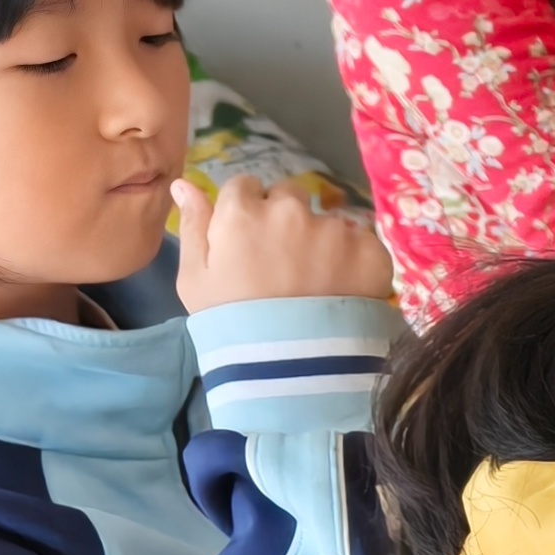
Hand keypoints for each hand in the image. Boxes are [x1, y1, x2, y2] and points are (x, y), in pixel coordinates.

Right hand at [173, 176, 394, 313]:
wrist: (292, 371)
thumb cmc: (232, 326)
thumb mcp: (195, 280)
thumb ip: (193, 225)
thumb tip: (183, 184)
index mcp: (242, 212)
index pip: (245, 187)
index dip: (247, 211)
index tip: (250, 241)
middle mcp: (290, 210)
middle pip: (289, 197)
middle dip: (286, 220)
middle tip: (284, 264)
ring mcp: (335, 230)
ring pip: (326, 221)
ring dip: (322, 242)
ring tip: (316, 284)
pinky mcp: (371, 251)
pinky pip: (362, 243)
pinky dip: (355, 261)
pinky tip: (343, 291)